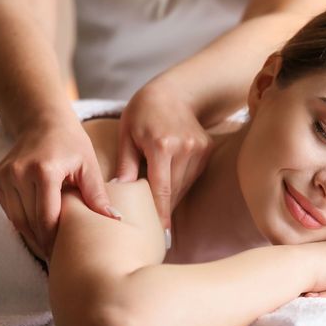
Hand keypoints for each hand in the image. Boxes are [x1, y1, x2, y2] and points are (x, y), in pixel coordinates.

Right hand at [0, 120, 113, 259]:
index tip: (67, 255)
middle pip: (30, 221)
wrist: (44, 122)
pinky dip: (24, 223)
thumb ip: (97, 194)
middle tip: (60, 259)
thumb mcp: (89, 166)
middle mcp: (19, 173)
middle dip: (45, 243)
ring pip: (17, 219)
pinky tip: (39, 233)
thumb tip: (115, 219)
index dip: (56, 240)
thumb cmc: (72, 144)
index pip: (47, 217)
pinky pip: (10, 210)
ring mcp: (5, 175)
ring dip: (33, 236)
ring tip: (51, 251)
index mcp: (44, 170)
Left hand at [115, 79, 214, 228]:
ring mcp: (199, 148)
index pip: (161, 189)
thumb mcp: (127, 135)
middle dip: (164, 208)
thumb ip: (125, 166)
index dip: (160, 213)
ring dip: (172, 197)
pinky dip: (181, 183)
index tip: (160, 233)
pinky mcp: (207, 149)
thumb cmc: (143, 112)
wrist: (174, 92)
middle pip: (175, 190)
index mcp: (161, 145)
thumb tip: (118, 195)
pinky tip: (170, 184)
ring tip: (159, 209)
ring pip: (185, 185)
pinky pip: (192, 175)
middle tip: (154, 228)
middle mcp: (184, 148)